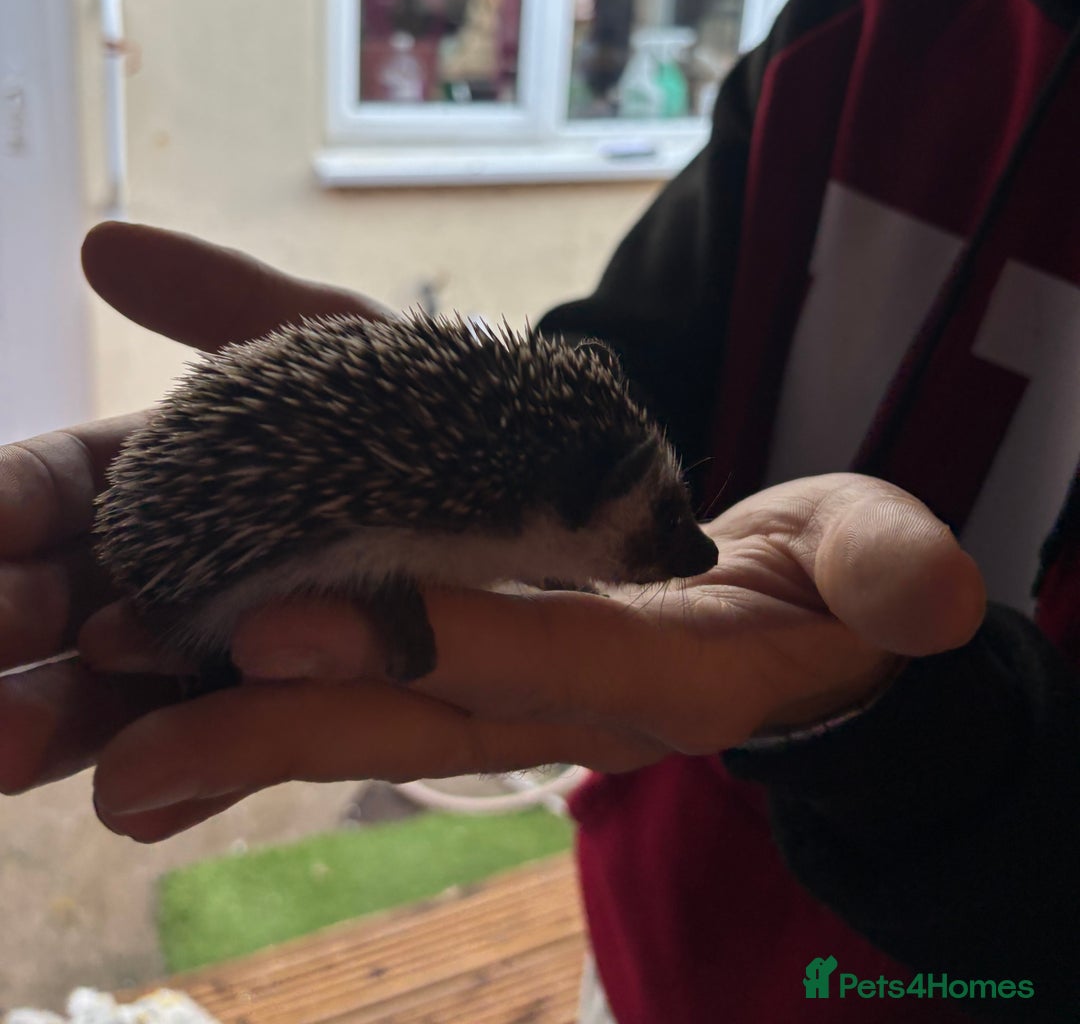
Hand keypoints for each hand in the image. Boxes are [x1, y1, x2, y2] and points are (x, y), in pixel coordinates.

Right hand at [0, 221, 385, 796]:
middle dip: (13, 630)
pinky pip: (241, 752)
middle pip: (73, 601)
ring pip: (131, 690)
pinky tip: (138, 805)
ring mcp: (241, 645)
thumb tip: (96, 241)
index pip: (63, 492)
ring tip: (12, 747)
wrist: (557, 488)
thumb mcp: (338, 342)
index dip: (10, 509)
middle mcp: (189, 562)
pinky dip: (191, 776)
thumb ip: (222, 303)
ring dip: (69, 719)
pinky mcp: (307, 712)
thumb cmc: (436, 403)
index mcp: (175, 471)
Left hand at [84, 472, 985, 841]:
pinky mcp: (477, 639)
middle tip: (117, 752)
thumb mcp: (878, 561)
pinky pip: (366, 639)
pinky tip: (154, 664)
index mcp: (655, 666)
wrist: (792, 626)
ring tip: (91, 742)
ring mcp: (506, 671)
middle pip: (405, 702)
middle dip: (269, 719)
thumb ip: (894, 572)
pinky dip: (266, 648)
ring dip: (228, 712)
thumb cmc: (830, 589)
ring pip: (362, 688)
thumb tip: (931, 597)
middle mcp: (556, 686)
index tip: (290, 623)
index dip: (419, 643)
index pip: (529, 661)